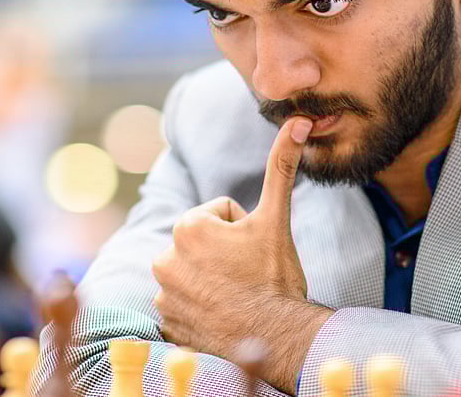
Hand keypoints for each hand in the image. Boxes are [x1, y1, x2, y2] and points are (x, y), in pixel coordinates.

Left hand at [152, 117, 331, 392]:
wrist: (278, 339)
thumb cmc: (276, 278)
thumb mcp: (277, 219)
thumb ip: (282, 166)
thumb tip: (297, 121)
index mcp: (187, 227)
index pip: (220, 215)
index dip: (243, 231)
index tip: (254, 253)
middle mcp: (164, 259)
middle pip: (204, 245)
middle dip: (224, 255)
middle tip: (247, 276)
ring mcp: (163, 296)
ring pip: (195, 274)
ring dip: (212, 281)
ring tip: (237, 297)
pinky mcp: (166, 325)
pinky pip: (185, 306)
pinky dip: (201, 310)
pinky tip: (222, 317)